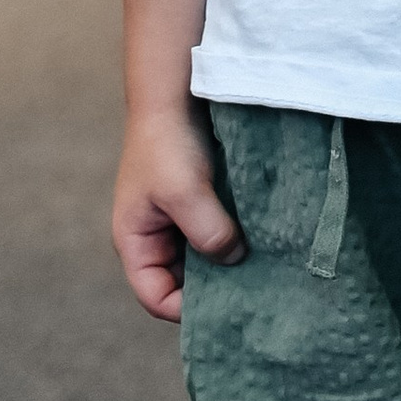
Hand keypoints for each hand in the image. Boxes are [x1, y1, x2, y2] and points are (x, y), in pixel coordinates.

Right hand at [112, 105, 244, 322]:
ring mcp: (180, 221)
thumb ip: (206, 233)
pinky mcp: (203, 203)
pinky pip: (220, 233)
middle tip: (252, 290)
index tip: (225, 303)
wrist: (178, 91)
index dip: (185, 309)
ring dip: (229, 260)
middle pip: (184, 283)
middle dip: (214, 288)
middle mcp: (157, 238)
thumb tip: (235, 259)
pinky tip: (263, 238)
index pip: (157, 298)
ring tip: (263, 265)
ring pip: (205, 258)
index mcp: (137, 243)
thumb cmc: (167, 143)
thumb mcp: (185, 193)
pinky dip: (237, 237)